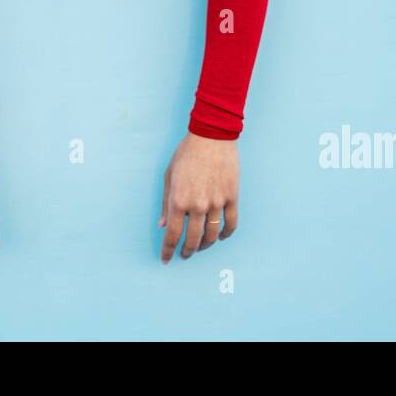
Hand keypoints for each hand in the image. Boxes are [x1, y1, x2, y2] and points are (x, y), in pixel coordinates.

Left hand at [159, 132, 238, 262]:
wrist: (211, 136)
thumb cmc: (187, 153)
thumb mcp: (169, 176)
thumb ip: (166, 203)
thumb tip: (163, 224)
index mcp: (178, 200)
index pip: (173, 235)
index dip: (169, 250)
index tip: (167, 259)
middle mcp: (197, 205)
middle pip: (193, 239)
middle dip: (187, 251)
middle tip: (185, 254)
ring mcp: (216, 202)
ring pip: (212, 235)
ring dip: (206, 245)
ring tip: (201, 246)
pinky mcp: (232, 197)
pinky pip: (231, 223)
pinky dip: (226, 234)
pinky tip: (221, 236)